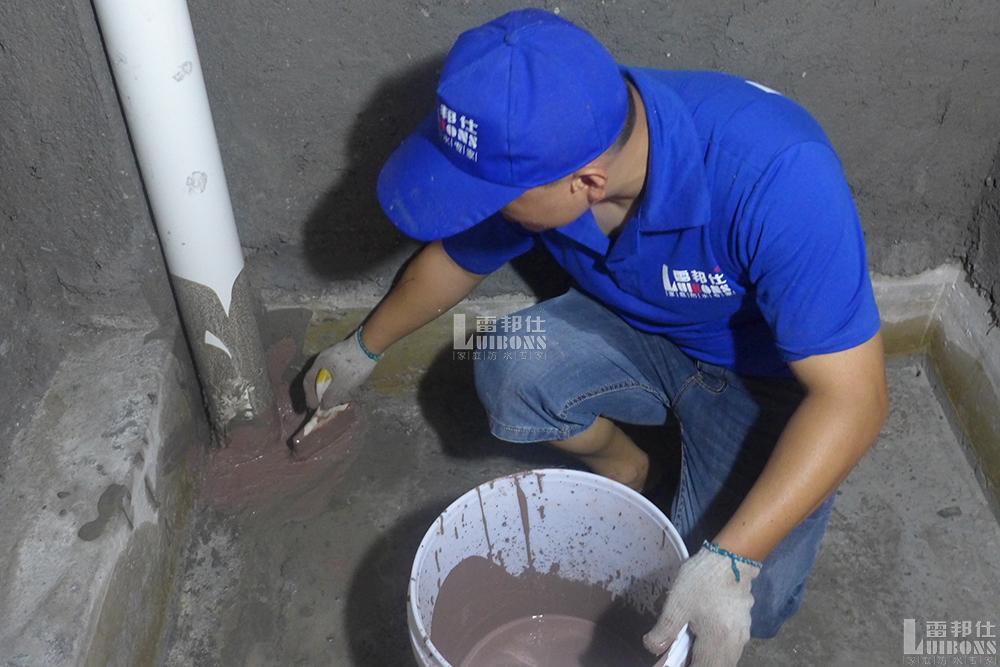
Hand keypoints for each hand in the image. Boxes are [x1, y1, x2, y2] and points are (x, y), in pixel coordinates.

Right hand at [302, 328, 379, 409]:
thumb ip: (331, 396)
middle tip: (321, 404)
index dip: (310, 396)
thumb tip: (324, 406)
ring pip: (326, 375)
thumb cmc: (354, 366)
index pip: (308, 381)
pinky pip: (335, 371)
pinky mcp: (343, 355)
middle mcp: (323, 358)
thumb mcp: (342, 385)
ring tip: (333, 399)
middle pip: (316, 378)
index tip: (313, 407)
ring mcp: (333, 355)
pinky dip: (336, 382)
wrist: (369, 345)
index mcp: (319, 364)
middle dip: (318, 393)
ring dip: (328, 388)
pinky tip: (343, 388)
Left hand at [644, 541, 760, 666]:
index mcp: (719, 641)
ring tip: (685, 650)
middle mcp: (735, 644)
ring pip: (723, 660)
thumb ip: (664, 630)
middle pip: (715, 666)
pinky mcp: (743, 626)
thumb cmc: (703, 579)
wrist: (730, 556)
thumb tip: (652, 647)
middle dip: (694, 664)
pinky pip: (728, 649)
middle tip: (674, 657)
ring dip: (704, 659)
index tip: (667, 662)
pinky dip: (713, 651)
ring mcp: (743, 635)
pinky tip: (699, 639)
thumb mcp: (677, 604)